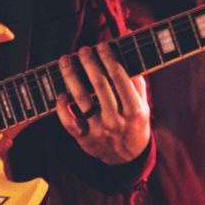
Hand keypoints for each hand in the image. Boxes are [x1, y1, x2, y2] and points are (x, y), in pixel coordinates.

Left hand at [55, 44, 149, 164]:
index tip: (102, 45)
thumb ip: (137, 80)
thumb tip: (129, 51)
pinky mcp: (84, 139)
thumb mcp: (143, 104)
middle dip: (90, 63)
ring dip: (71, 76)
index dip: (109, 59)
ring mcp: (99, 130)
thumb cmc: (135, 124)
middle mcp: (116, 120)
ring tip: (65, 60)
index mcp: (134, 110)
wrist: (128, 158)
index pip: (120, 78)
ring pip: (81, 99)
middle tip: (83, 49)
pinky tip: (61, 93)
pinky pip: (69, 122)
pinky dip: (62, 107)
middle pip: (99, 85)